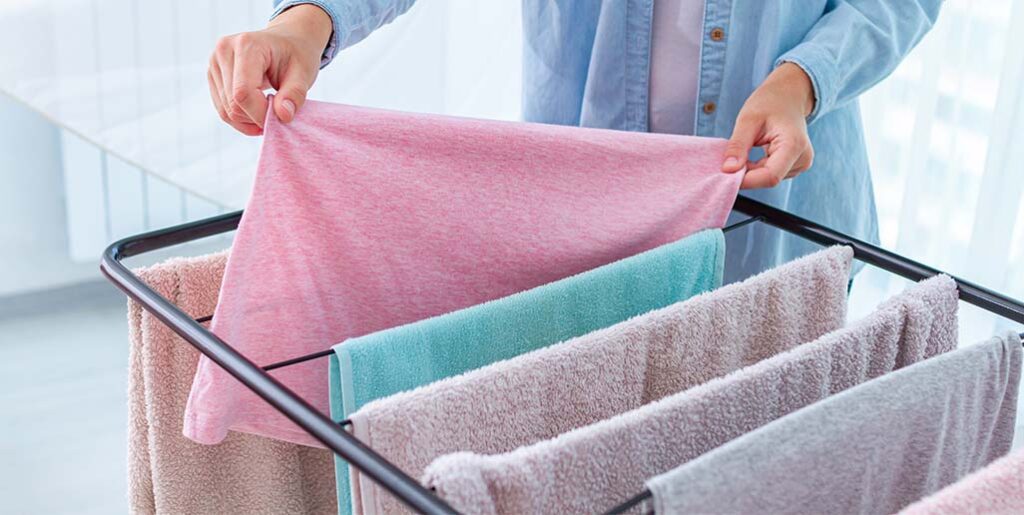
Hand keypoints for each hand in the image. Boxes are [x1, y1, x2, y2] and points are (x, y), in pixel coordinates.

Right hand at [208, 5, 331, 134]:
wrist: (286, 41)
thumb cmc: (296, 54)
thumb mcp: (304, 72)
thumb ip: (295, 94)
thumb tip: (283, 116)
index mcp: (246, 45)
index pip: (243, 92)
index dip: (260, 114)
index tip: (281, 119)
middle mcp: (224, 51)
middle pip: (233, 104)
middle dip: (257, 117)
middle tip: (279, 114)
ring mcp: (215, 63)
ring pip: (226, 111)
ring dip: (249, 121)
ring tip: (270, 112)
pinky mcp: (213, 76)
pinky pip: (223, 110)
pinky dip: (242, 120)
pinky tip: (258, 114)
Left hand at [721, 62, 815, 188]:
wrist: (788, 95)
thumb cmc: (770, 102)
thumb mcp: (748, 120)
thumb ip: (738, 146)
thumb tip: (728, 170)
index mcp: (794, 145)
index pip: (770, 176)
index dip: (746, 180)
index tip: (725, 173)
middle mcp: (802, 158)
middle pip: (768, 178)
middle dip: (746, 173)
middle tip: (730, 158)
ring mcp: (801, 164)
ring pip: (767, 178)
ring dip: (751, 170)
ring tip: (747, 147)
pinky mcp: (795, 166)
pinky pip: (770, 174)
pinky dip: (757, 168)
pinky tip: (755, 151)